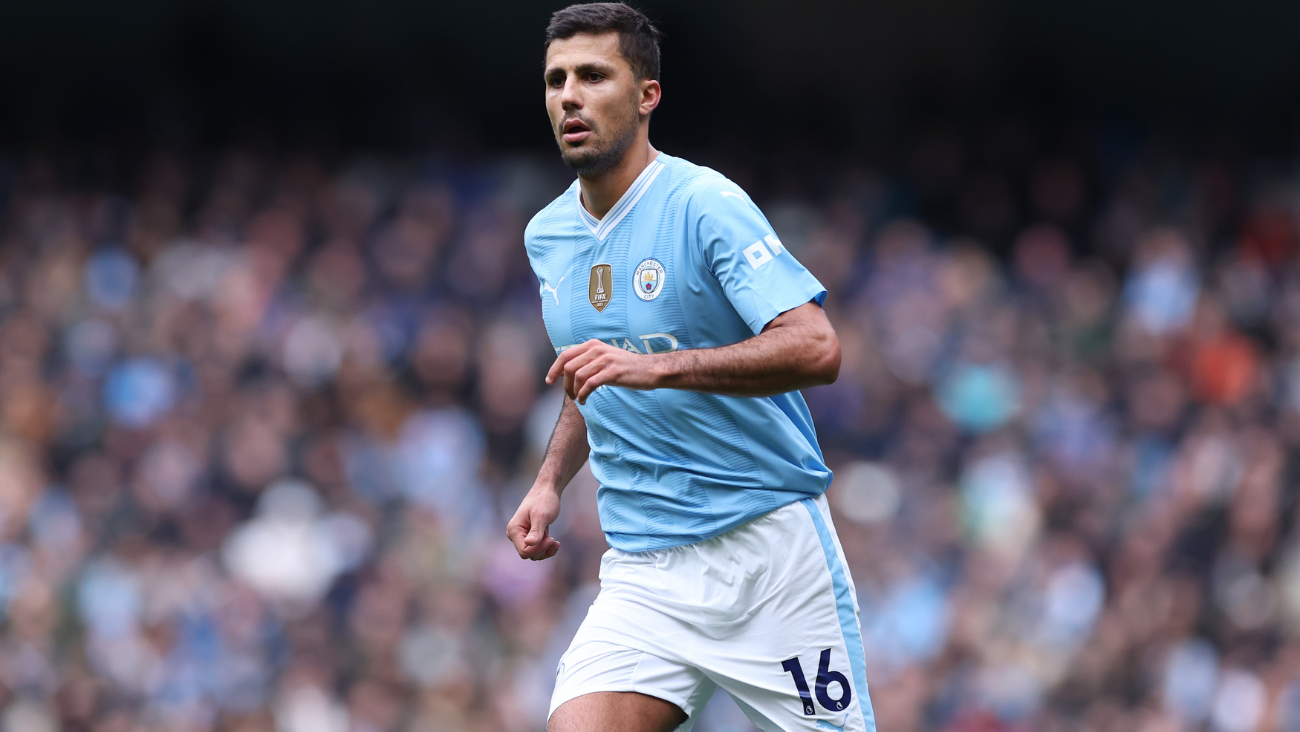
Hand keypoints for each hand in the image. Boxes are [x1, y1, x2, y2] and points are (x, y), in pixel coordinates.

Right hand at [506, 486, 562, 559]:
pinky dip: (546, 548)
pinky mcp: (529, 535)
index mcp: (514, 530)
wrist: (547, 490)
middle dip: (542, 550)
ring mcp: (522, 535)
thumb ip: (536, 531)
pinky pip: (536, 549)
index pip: (524, 551)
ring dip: (545, 550)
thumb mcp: (541, 516)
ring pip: (533, 554)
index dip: (538, 549)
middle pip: (528, 554)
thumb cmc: (544, 500)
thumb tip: (529, 544)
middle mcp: (515, 534)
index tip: (551, 539)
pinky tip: (556, 543)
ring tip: (556, 542)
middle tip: (553, 539)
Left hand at [546, 339, 661, 403]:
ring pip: (577, 376)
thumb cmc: (626, 367)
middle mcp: (597, 349)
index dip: (554, 368)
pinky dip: (583, 395)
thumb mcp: (605, 358)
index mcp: (593, 344)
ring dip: (574, 391)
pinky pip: (590, 384)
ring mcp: (605, 360)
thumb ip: (588, 360)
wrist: (650, 369)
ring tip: (578, 399)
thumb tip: (568, 371)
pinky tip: (584, 401)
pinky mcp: (612, 372)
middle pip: (568, 367)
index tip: (549, 381)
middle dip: (564, 384)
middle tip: (569, 395)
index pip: (565, 355)